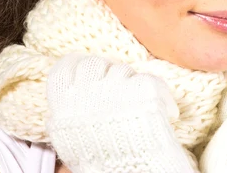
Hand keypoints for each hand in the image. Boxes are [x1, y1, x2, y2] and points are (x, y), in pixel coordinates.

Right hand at [46, 53, 196, 172]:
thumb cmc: (100, 162)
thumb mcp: (69, 141)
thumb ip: (64, 117)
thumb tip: (62, 103)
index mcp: (65, 105)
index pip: (63, 69)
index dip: (74, 65)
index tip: (82, 66)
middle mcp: (87, 92)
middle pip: (93, 64)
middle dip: (105, 71)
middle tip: (115, 86)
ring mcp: (115, 88)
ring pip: (122, 70)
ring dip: (130, 83)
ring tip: (137, 106)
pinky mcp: (142, 89)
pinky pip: (149, 79)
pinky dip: (160, 94)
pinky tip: (164, 113)